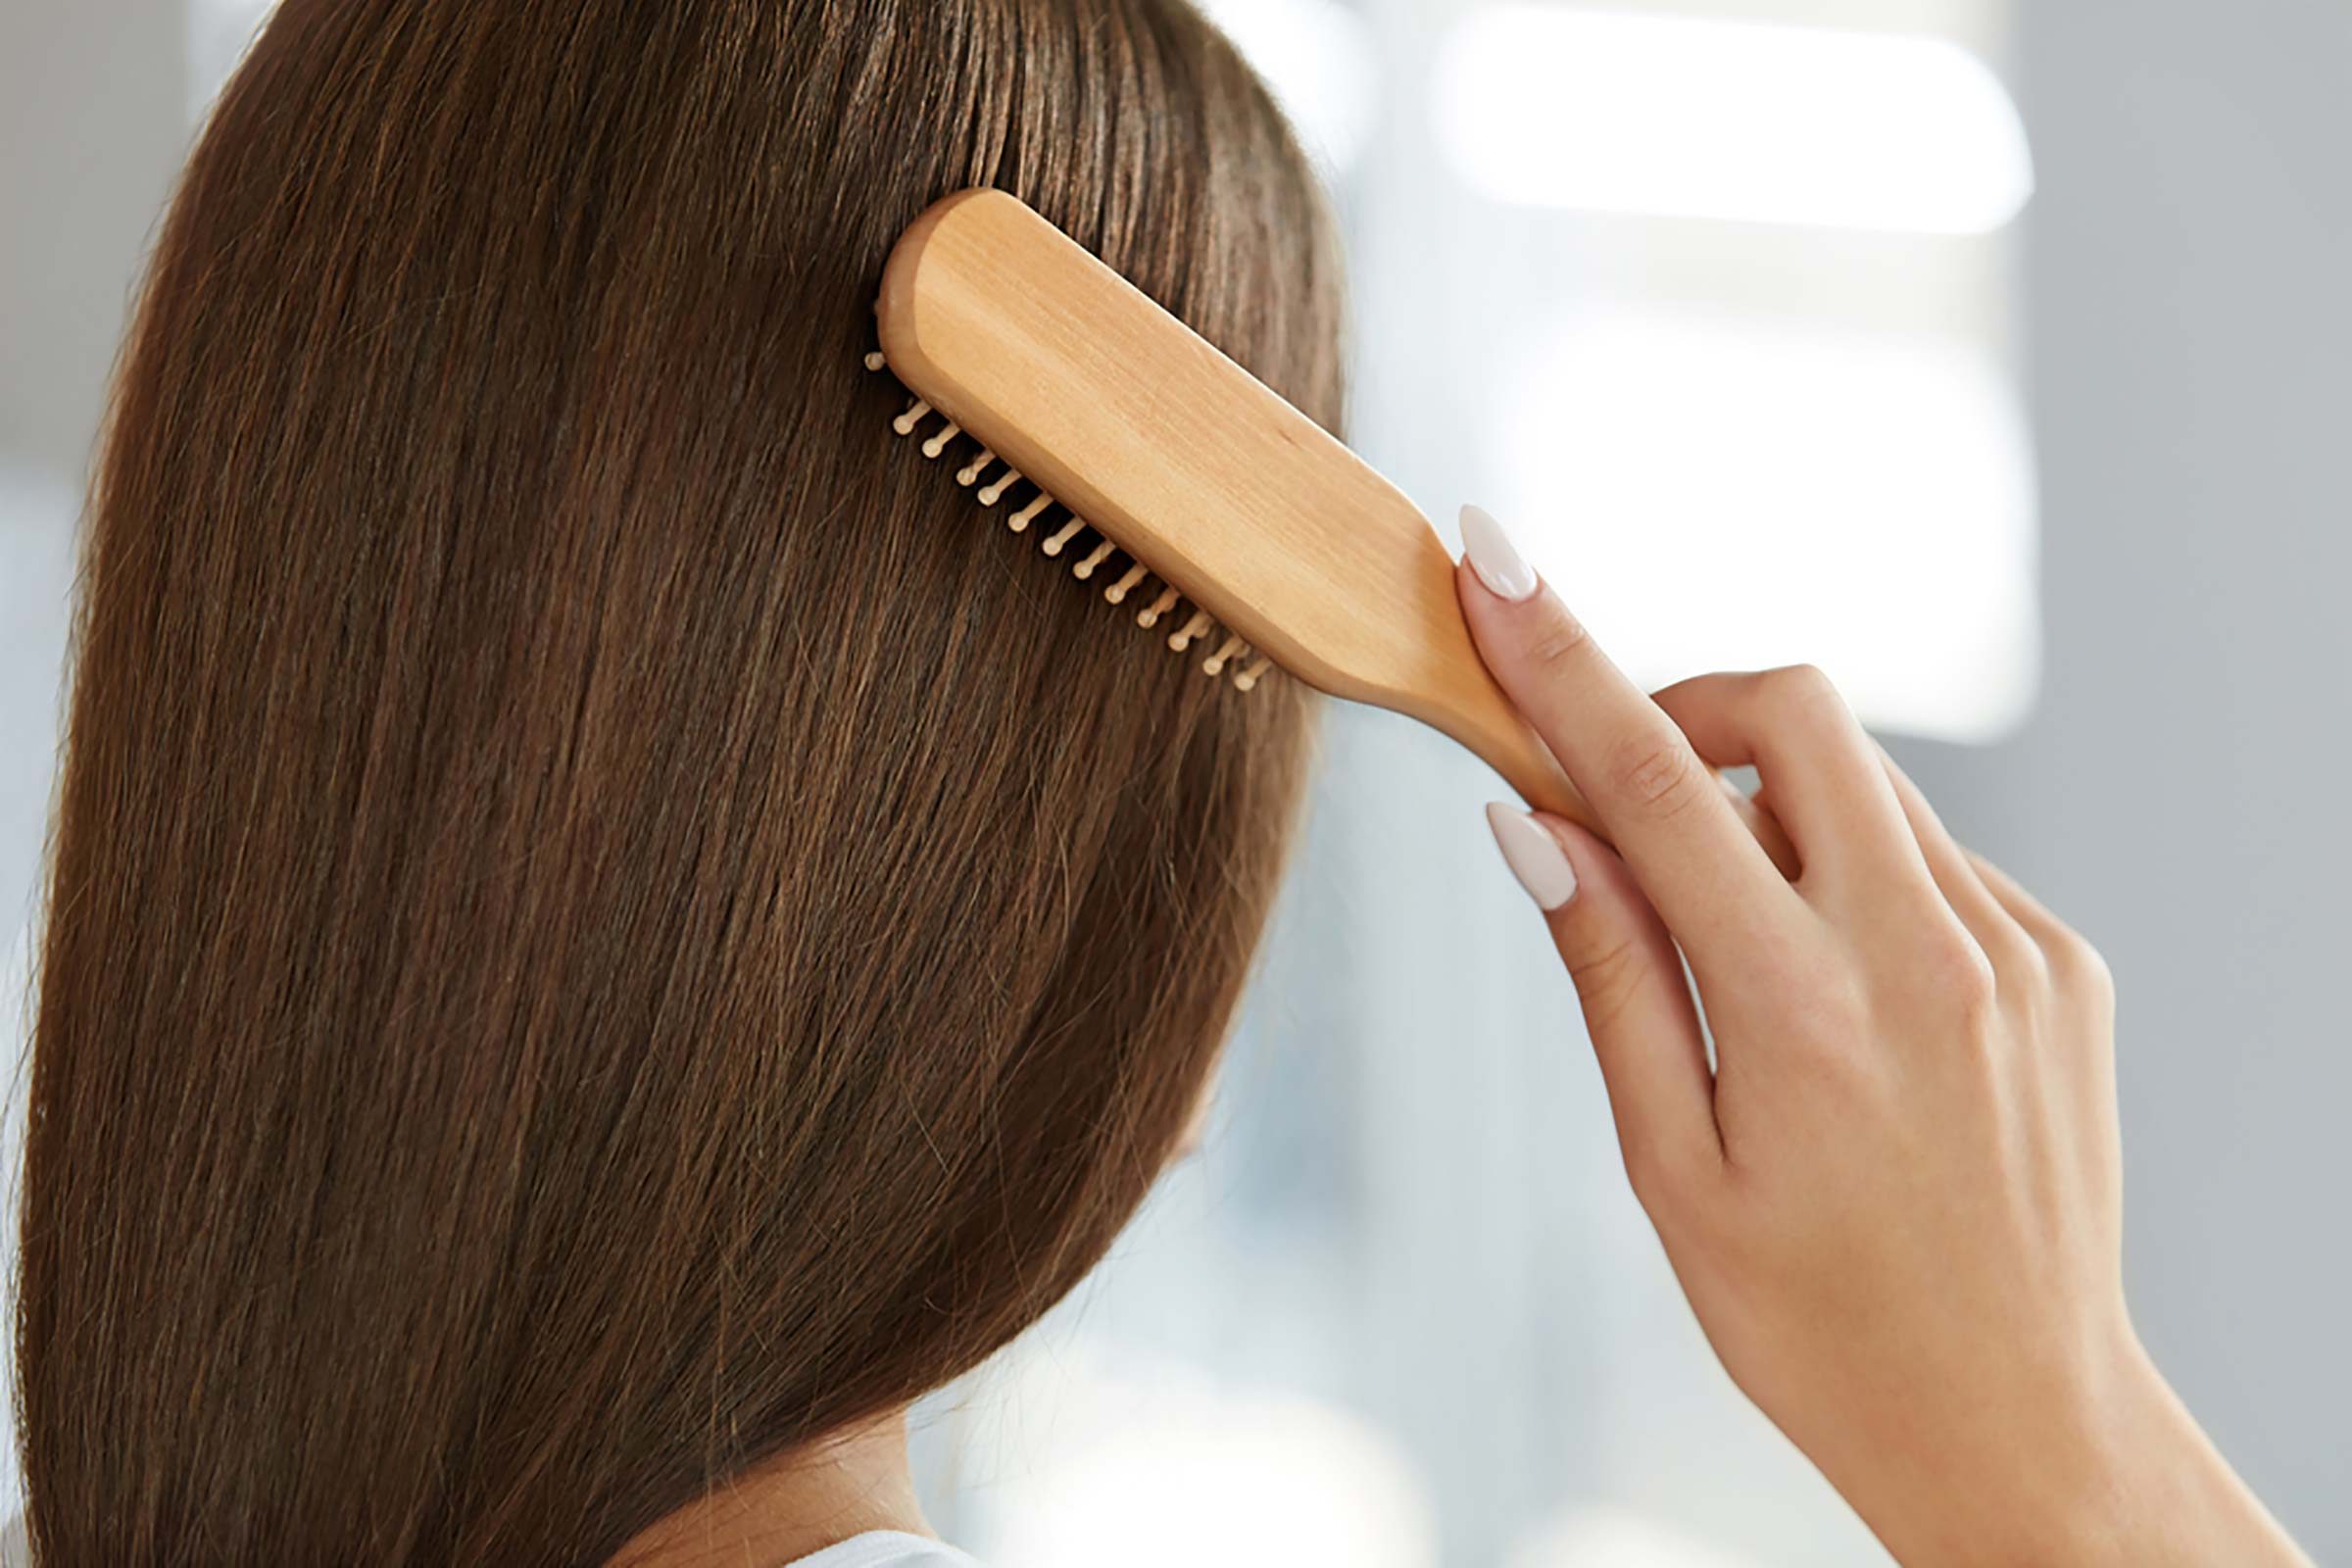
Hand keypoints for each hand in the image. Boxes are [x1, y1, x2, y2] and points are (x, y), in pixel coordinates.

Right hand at [1453, 505, 2310, 1567]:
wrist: (2019, 1419)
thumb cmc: (1813, 1321)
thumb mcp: (1670, 1169)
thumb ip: (1611, 974)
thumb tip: (1537, 820)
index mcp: (1803, 1010)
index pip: (1651, 780)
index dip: (1558, 657)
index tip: (1492, 559)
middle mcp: (1929, 952)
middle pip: (1793, 713)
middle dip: (1689, 708)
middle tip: (1632, 798)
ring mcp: (2017, 949)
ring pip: (1865, 781)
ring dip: (1770, 806)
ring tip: (1741, 946)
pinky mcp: (2067, 964)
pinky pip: (1933, 854)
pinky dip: (1854, 874)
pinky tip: (1838, 998)